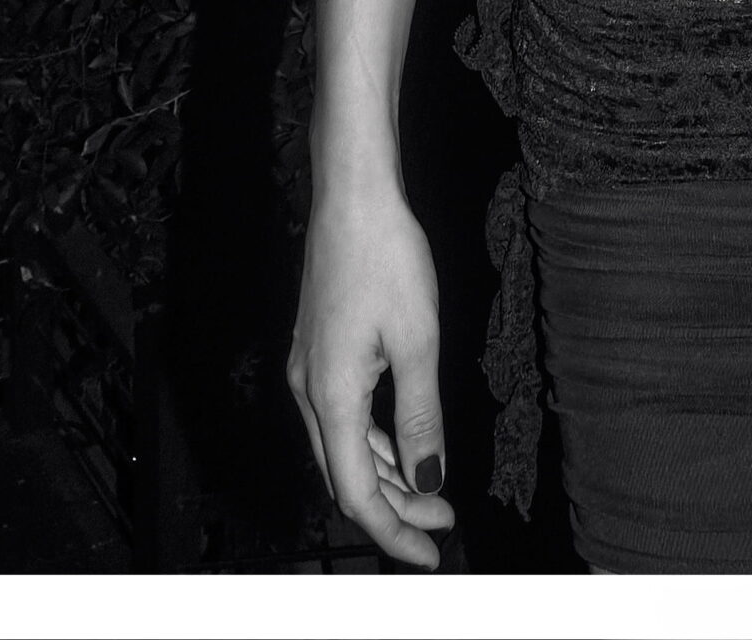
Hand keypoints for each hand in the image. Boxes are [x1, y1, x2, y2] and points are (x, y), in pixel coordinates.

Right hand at [287, 182, 455, 569]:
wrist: (352, 195)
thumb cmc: (385, 256)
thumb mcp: (418, 340)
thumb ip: (421, 417)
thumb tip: (429, 479)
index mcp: (331, 396)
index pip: (357, 494)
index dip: (392, 532)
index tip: (429, 556)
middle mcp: (309, 390)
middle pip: (346, 476)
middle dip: (394, 509)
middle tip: (442, 524)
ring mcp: (309, 369)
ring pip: (343, 448)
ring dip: (387, 475)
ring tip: (432, 491)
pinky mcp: (318, 350)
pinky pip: (342, 416)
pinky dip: (374, 440)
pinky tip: (405, 442)